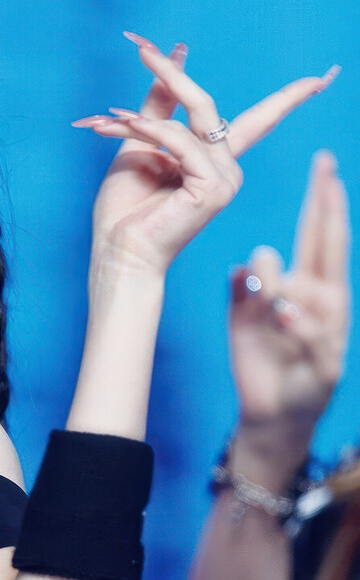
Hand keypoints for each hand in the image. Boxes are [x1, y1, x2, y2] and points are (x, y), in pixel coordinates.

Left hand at [74, 33, 339, 278]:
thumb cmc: (125, 211)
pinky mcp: (213, 189)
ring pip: (191, 119)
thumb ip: (158, 105)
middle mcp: (227, 169)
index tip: (323, 77)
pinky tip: (122, 128)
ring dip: (143, 116)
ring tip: (103, 121)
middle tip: (139, 47)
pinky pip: (182, 141)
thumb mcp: (139, 145)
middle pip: (207, 104)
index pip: (262, 121)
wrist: (118, 254)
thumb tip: (176, 54)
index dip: (291, 98)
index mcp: (216, 161)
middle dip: (172, 74)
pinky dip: (151, 132)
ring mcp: (224, 179)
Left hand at [228, 150, 350, 433]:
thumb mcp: (246, 317)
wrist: (272, 414)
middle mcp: (327, 303)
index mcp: (310, 285)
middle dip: (331, 211)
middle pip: (332, 250)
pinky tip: (285, 310)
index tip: (324, 165)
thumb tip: (248, 261)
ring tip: (273, 271)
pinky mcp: (325, 365)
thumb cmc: (264, 357)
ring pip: (319, 294)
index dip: (322, 201)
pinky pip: (314, 339)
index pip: (318, 235)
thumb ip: (246, 289)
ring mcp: (331, 332)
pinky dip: (299, 324)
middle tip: (330, 173)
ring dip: (296, 278)